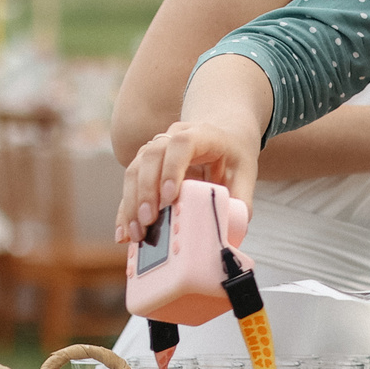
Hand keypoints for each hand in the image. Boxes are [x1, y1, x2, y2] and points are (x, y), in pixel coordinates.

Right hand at [113, 119, 259, 242]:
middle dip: (146, 191)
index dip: (172, 168)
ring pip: (135, 169)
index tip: (170, 197)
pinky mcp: (144, 167)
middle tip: (148, 221)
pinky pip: (129, 186)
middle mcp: (173, 136)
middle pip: (151, 156)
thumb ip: (241, 200)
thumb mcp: (245, 173)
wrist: (223, 136)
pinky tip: (124, 233)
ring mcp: (155, 149)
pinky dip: (125, 210)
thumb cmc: (233, 155)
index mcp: (202, 134)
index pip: (182, 143)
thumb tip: (229, 233)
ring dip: (132, 203)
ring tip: (136, 233)